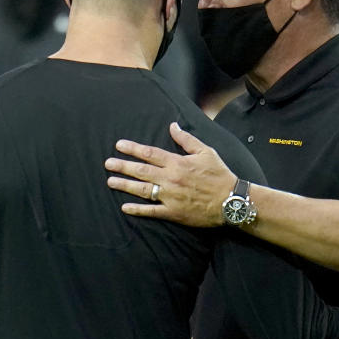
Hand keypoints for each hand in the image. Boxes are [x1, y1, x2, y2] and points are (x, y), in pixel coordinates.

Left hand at [104, 122, 236, 226]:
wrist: (230, 200)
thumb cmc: (219, 174)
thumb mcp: (206, 152)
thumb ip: (186, 139)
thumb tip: (173, 126)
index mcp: (177, 163)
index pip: (150, 153)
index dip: (133, 148)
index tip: (119, 145)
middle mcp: (170, 179)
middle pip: (141, 171)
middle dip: (122, 166)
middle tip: (108, 164)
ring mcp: (170, 197)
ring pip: (142, 190)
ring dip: (125, 185)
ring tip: (111, 182)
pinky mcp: (173, 212)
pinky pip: (151, 211)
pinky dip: (137, 210)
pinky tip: (125, 207)